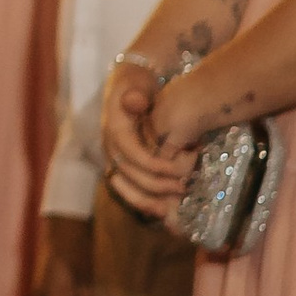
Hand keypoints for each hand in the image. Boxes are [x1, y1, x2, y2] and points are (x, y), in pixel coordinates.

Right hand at [103, 60, 194, 219]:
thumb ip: (136, 95)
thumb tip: (134, 102)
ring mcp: (114, 158)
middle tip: (184, 188)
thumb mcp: (137, 83)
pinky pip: (127, 189)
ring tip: (172, 209)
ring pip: (125, 188)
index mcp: (115, 130)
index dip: (155, 167)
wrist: (126, 85)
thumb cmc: (137, 85)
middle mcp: (111, 147)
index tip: (179, 172)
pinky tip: (161, 211)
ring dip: (148, 201)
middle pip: (129, 176)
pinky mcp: (120, 166)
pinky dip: (143, 201)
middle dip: (157, 186)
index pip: (132, 155)